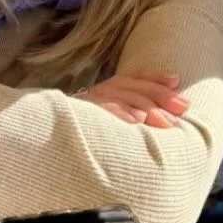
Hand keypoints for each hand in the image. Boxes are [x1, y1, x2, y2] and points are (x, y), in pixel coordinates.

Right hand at [73, 73, 189, 127]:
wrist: (42, 144)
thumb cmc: (84, 135)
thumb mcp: (109, 118)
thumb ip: (130, 112)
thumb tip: (162, 113)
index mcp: (105, 90)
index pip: (133, 78)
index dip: (155, 78)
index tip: (176, 81)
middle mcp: (96, 93)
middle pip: (131, 88)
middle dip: (158, 96)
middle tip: (180, 110)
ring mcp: (86, 104)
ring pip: (119, 98)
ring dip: (144, 106)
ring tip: (163, 120)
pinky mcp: (77, 116)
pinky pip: (100, 111)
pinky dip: (119, 114)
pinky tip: (135, 122)